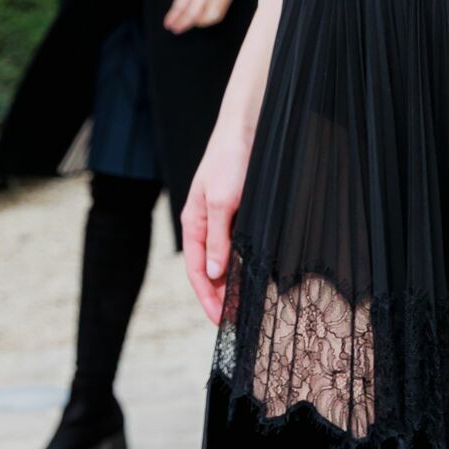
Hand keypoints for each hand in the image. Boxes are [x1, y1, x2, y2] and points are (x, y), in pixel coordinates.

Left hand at [163, 0, 235, 32]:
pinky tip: (200, 21)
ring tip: (188, 24)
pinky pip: (218, 14)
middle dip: (183, 23)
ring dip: (196, 23)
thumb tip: (176, 17)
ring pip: (208, 16)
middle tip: (175, 29)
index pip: (182, 3)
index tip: (168, 24)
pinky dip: (208, 20)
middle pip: (194, 12)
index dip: (174, 16)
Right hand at [181, 128, 249, 322]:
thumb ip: (218, 239)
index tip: (221, 322)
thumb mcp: (221, 201)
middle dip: (220, 296)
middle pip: (210, 270)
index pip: (198, 271)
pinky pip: (239, 245)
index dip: (208, 298)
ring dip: (232, 282)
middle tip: (236, 321)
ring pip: (225, 259)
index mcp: (194, 223)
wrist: (246, 126)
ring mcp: (223, 218)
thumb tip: (214, 274)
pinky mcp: (240, 210)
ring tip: (245, 305)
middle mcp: (206, 224)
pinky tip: (253, 273)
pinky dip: (243, 262)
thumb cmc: (229, 159)